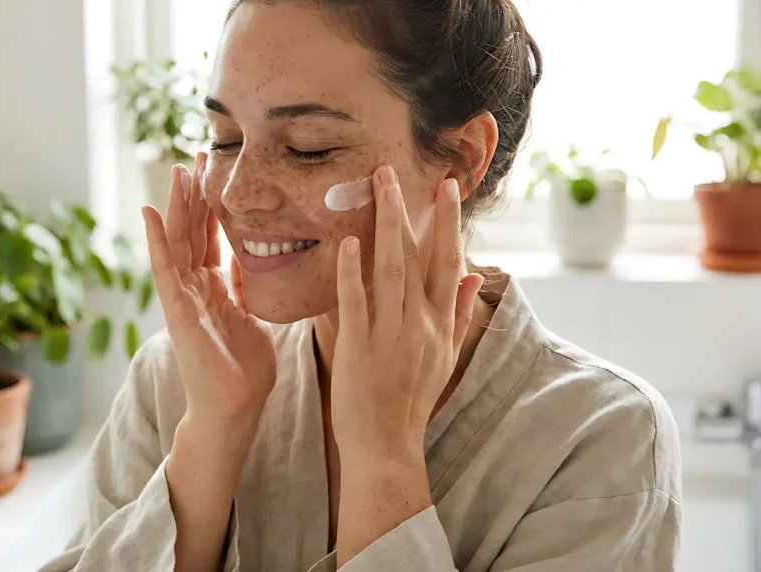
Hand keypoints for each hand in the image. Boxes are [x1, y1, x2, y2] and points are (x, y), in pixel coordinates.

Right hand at [142, 153, 277, 425]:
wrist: (235, 408)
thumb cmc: (245, 370)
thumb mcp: (254, 316)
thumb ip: (248, 289)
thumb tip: (257, 263)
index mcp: (215, 287)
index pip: (212, 236)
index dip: (214, 204)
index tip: (218, 172)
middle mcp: (195, 287)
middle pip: (193, 231)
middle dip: (196, 194)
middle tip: (198, 156)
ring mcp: (183, 297)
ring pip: (177, 241)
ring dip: (177, 206)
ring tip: (178, 171)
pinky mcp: (177, 311)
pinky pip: (165, 269)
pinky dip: (156, 241)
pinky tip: (149, 213)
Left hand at [331, 166, 483, 462]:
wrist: (386, 445)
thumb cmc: (411, 400)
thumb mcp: (445, 355)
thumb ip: (456, 312)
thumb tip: (472, 273)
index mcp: (439, 322)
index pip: (449, 261)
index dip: (449, 222)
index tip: (448, 186)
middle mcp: (419, 322)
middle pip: (419, 256)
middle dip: (413, 209)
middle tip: (398, 169)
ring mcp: (390, 333)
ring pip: (390, 268)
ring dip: (385, 224)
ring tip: (376, 186)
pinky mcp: (358, 346)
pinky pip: (356, 301)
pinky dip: (352, 271)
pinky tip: (348, 242)